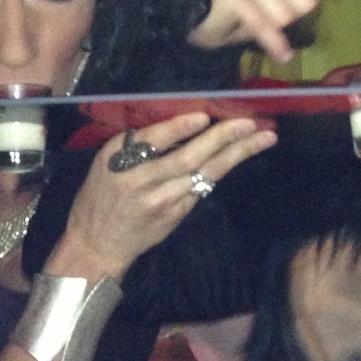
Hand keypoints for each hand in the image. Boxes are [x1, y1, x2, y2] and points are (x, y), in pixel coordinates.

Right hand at [58, 113, 275, 277]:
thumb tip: (181, 121)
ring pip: (204, 174)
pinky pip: (203, 189)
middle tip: (250, 123)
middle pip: (187, 157)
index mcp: (119, 160)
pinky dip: (223, 170)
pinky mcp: (176, 215)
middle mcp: (141, 180)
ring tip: (263, 138)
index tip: (203, 117)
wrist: (97, 243)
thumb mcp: (106, 162)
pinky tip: (243, 155)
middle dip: (222, 138)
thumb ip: (138, 144)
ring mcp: (161, 201)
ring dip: (237, 154)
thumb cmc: (101, 194)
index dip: (179, 128)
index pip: (153, 141)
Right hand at [191, 0, 360, 61]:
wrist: (206, 15)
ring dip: (277, 27)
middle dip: (294, 15)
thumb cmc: (252, 3)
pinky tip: (284, 54)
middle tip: (274, 12)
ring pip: (286, 15)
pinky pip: (265, 25)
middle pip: (306, 0)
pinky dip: (275, 43)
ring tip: (260, 19)